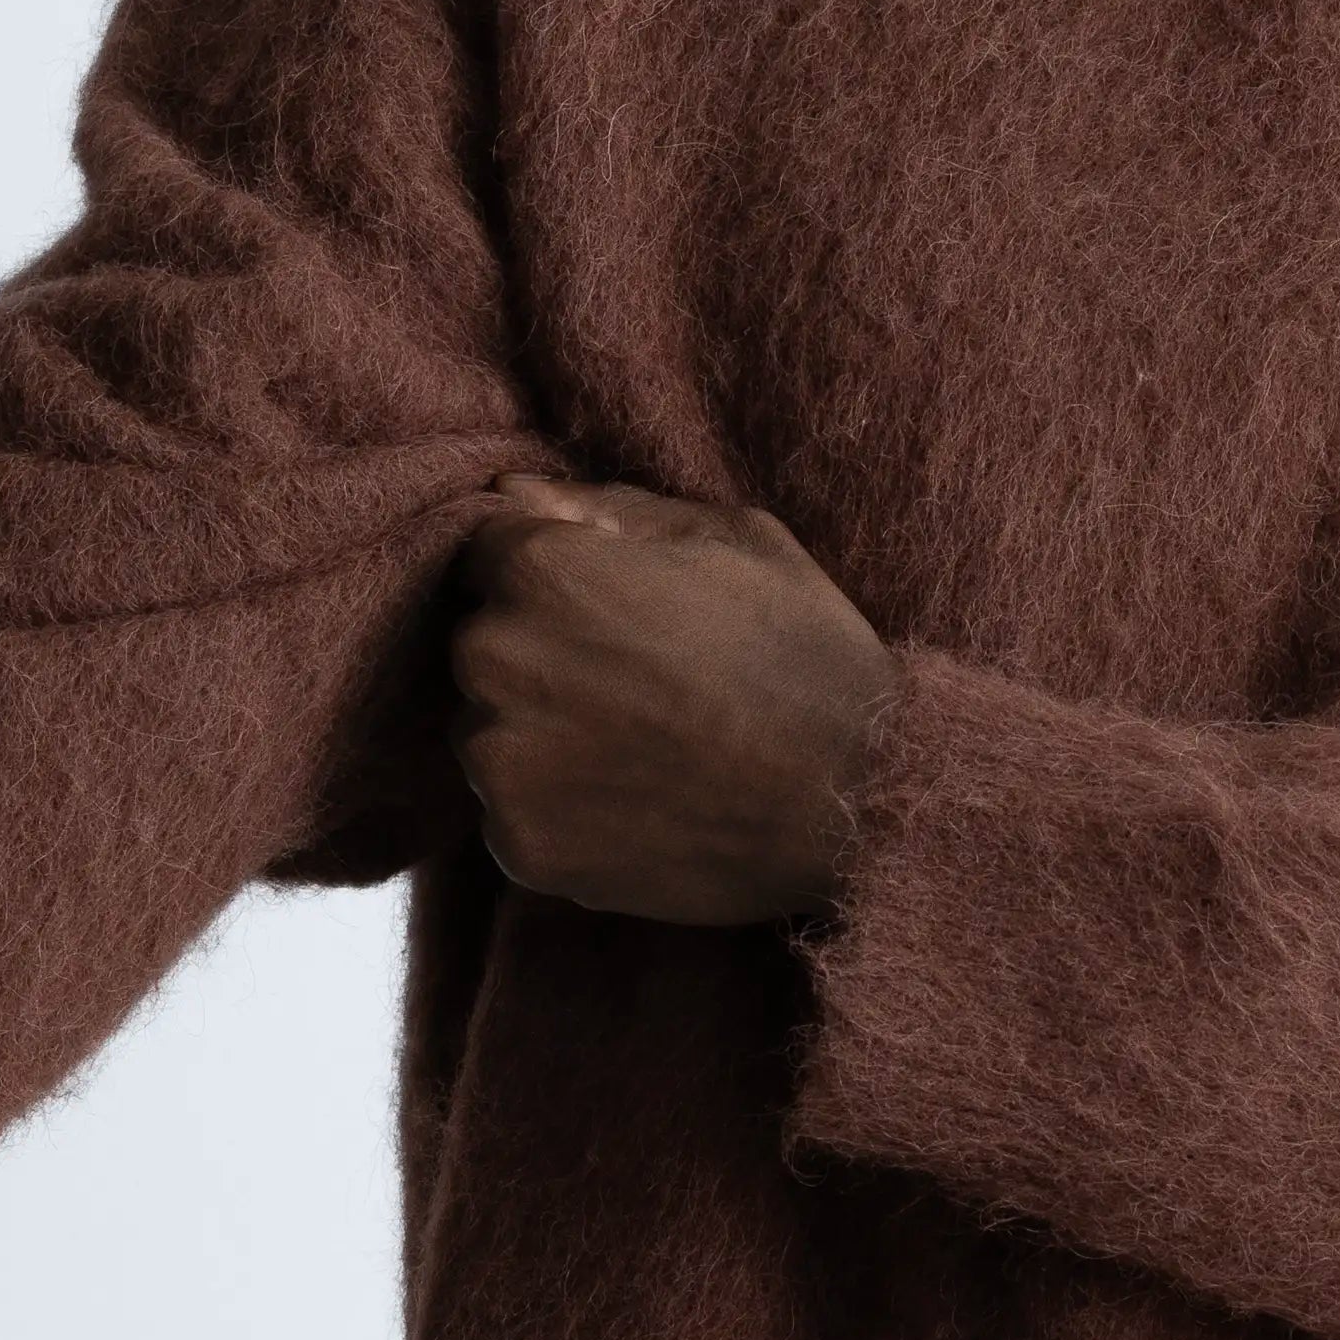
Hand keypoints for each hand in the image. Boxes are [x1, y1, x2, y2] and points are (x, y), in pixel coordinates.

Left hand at [443, 474, 898, 928]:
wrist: (858, 801)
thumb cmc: (805, 652)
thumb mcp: (732, 536)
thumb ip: (609, 508)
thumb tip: (516, 493)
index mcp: (541, 568)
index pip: (486, 551)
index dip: (552, 574)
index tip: (611, 609)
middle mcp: (497, 659)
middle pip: (481, 644)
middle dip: (540, 653)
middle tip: (639, 683)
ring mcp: (501, 762)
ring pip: (490, 732)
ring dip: (542, 734)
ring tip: (642, 747)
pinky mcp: (520, 846)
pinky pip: (515, 813)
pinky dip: (560, 810)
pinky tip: (638, 802)